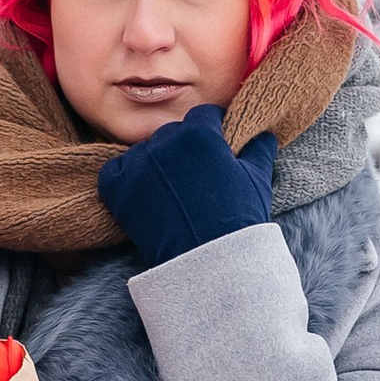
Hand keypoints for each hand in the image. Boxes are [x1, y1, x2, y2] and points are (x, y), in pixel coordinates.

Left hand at [95, 104, 277, 265]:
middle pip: (172, 133)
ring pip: (145, 151)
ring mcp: (139, 166)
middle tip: (193, 174)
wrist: (209, 264)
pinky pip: (115, 171)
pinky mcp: (119, 190)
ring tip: (171, 189)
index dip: (211, 129)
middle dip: (183, 147)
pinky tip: (143, 192)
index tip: (214, 143)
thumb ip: (259, 150)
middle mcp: (165, 142)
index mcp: (199, 133)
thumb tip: (264, 135)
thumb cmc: (238, 222)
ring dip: (156, 163)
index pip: (202, 116)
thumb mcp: (256, 181)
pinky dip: (125, 178)